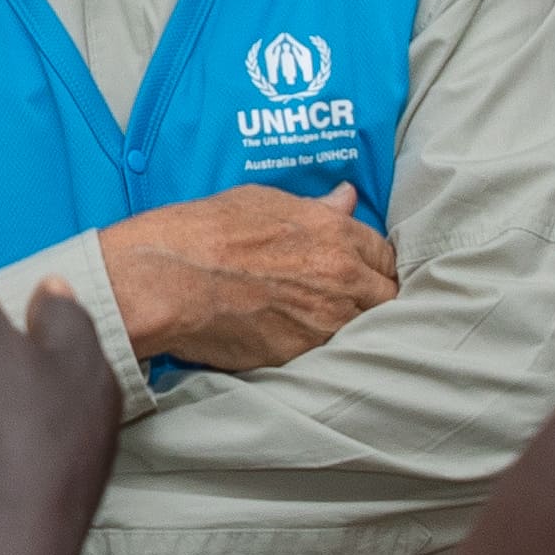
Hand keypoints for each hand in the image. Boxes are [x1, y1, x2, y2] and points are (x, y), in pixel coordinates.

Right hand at [98, 183, 399, 372]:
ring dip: (349, 326)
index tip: (363, 269)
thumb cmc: (208, 231)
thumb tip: (346, 198)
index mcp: (336, 235)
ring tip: (320, 320)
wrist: (168, 279)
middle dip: (374, 298)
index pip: (386, 256)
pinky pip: (324, 355)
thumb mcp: (265, 202)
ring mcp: (322, 323)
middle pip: (387, 298)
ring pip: (361, 331)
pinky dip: (316, 348)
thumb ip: (316, 208)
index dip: (375, 263)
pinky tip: (294, 337)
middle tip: (348, 299)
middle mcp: (341, 280)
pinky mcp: (297, 357)